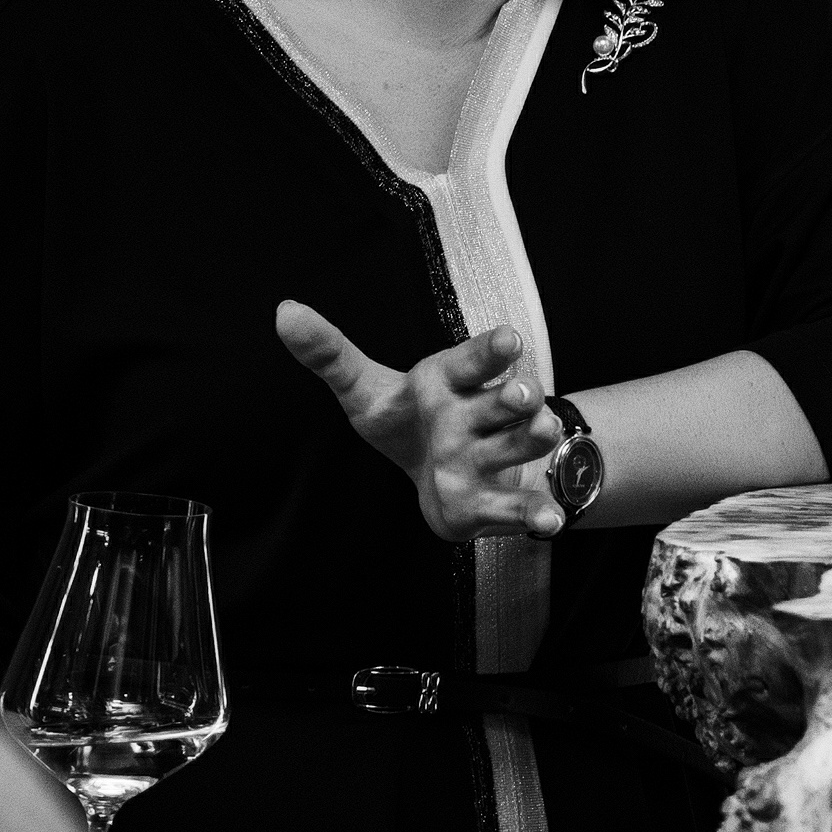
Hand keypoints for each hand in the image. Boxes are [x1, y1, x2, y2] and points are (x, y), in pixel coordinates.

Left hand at [275, 300, 564, 540]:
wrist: (447, 471)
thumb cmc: (409, 420)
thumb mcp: (365, 390)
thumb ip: (330, 354)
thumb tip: (283, 311)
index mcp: (452, 382)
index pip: (472, 360)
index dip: (490, 351)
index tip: (507, 338)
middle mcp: (480, 414)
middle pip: (504, 400)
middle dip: (515, 395)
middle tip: (520, 394)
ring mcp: (493, 456)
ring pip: (519, 443)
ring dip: (532, 437)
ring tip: (540, 431)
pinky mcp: (494, 502)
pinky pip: (519, 506)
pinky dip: (537, 512)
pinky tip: (548, 521)